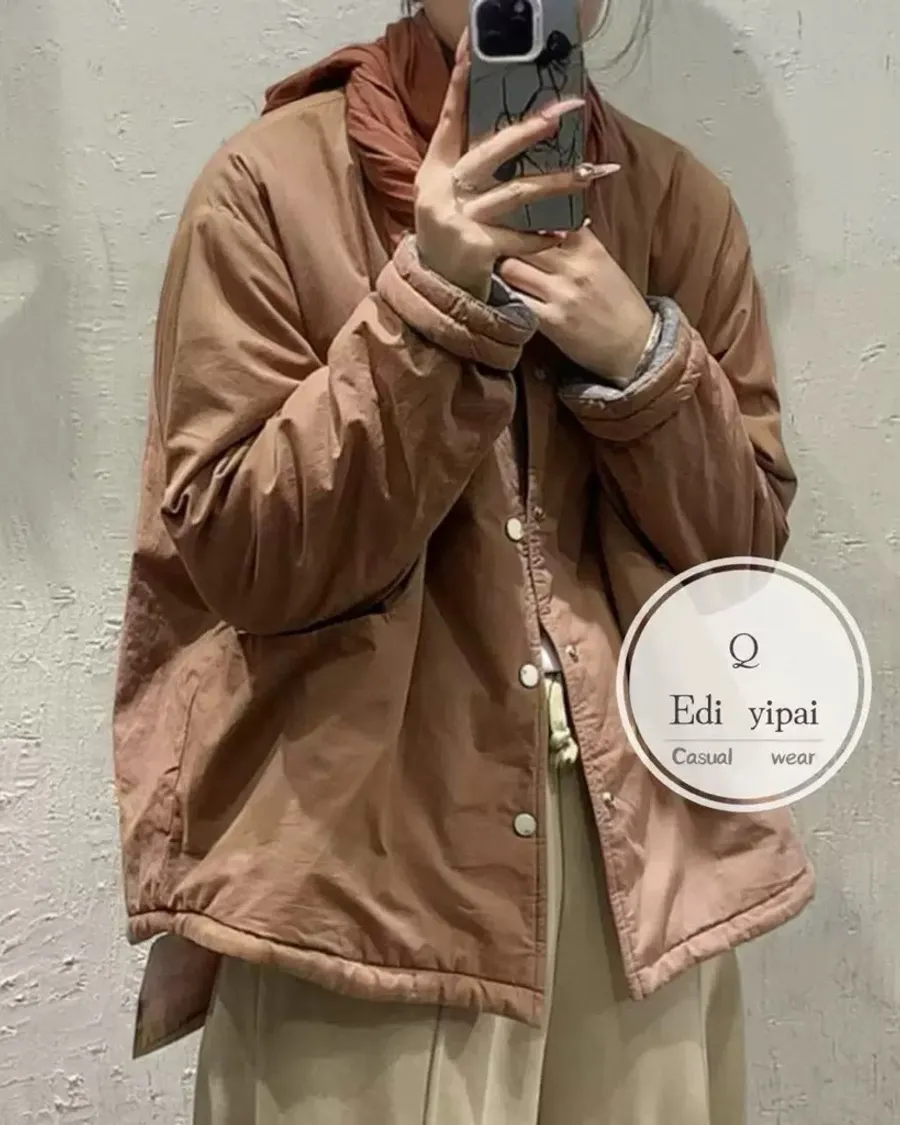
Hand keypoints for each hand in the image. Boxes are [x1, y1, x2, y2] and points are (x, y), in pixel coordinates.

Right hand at [414, 32, 605, 301]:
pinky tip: (567, 229)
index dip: (460, 84)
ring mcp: (457, 221)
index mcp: (434, 171)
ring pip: (515, 193)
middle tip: (563, 113)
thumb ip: (471, 166)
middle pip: (489, 153)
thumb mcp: (451, 197)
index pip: (450, 120)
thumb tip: (515, 129)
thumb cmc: (452, 239)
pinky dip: (544, 235)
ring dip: (557, 183)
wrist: (437, 293)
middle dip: (528, 131)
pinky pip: (518, 237)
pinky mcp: (475, 250)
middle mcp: (441, 191)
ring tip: (590, 173)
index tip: (472, 46)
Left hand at [497, 224, 654, 385]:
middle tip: (494, 250)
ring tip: (500, 275)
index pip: (547, 217)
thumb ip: (578, 244)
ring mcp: (562, 294)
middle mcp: (575, 266)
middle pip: (521, 239)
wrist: (637, 346)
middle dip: (504, 243)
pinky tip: (504, 298)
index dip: (523, 219)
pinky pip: (515, 300)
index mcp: (589, 247)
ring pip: (511, 268)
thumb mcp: (603, 263)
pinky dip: (505, 297)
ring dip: (501, 270)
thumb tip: (550, 225)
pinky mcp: (552, 321)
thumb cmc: (619, 304)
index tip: (511, 223)